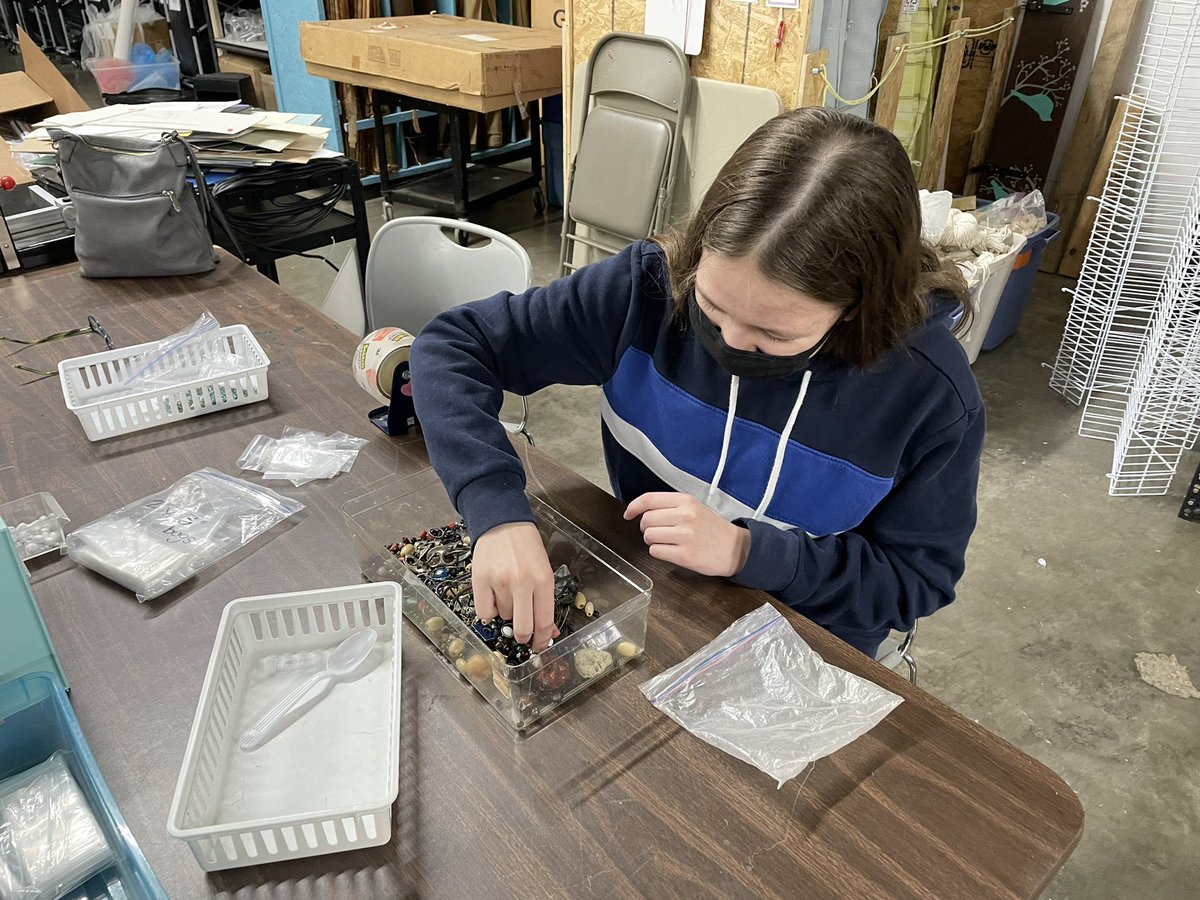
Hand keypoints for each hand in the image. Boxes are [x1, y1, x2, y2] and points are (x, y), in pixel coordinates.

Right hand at [471, 522, 558, 650]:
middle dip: (524, 637)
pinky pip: (485, 612)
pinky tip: (493, 596)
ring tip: (508, 592)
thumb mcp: (544, 570)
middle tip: (523, 634)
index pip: (545, 622)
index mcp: (543, 580)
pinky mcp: (480, 580)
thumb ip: (545, 600)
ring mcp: (500, 582)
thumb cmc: (526, 546)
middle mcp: (522, 582)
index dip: (543, 640)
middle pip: (523, 628)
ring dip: (507, 613)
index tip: (540, 646)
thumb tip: (549, 632)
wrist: (502, 522)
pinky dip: (489, 610)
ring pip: (504, 617)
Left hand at [623, 492, 750, 576]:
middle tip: (659, 532)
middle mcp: (685, 516)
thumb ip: (670, 507)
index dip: (633, 507)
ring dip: (653, 541)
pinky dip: (659, 552)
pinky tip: (672, 551)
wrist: (736, 549)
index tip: (628, 514)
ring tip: (668, 542)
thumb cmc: (713, 529)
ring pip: (648, 536)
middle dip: (647, 528)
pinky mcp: (684, 555)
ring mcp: (685, 535)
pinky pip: (656, 551)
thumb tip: (641, 511)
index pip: (649, 499)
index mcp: (686, 501)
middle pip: (646, 520)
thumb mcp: (694, 508)